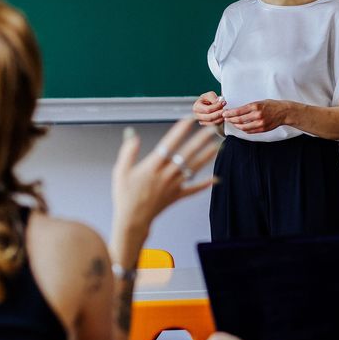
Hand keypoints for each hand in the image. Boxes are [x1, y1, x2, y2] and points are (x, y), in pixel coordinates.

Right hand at [111, 119, 218, 263]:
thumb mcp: (120, 171)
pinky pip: (193, 190)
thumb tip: (132, 135)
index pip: (169, 144)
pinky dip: (204, 184)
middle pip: (186, 154)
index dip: (180, 131)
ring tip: (218, 145)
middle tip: (212, 129)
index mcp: (152, 166)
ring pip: (193, 168)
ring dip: (206, 157)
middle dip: (200, 140)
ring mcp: (173, 186)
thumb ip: (128, 152)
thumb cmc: (125, 196)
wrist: (132, 220)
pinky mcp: (176, 196)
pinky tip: (216, 179)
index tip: (189, 119)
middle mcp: (165, 175)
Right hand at [193, 92, 226, 125]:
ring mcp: (202, 121)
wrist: (207, 103)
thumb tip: (218, 102)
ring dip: (221, 118)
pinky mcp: (207, 124)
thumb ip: (213, 98)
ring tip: (226, 112)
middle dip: (219, 113)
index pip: (208, 110)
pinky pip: (215, 124)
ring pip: (213, 122)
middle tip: (226, 109)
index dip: (217, 106)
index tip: (224, 102)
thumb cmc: (207, 98)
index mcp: (196, 107)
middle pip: (210, 118)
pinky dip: (220, 120)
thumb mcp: (210, 94)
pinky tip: (223, 115)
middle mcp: (197, 115)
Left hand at [222, 100, 289, 134]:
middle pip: (239, 120)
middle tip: (225, 118)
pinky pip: (249, 131)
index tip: (225, 113)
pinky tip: (240, 127)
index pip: (239, 111)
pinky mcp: (262, 129)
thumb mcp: (260, 102)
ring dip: (236, 126)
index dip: (230, 113)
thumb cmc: (271, 105)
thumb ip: (249, 107)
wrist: (283, 112)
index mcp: (256, 106)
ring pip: (243, 127)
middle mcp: (257, 115)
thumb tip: (237, 111)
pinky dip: (243, 129)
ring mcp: (260, 123)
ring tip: (232, 123)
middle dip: (230, 120)